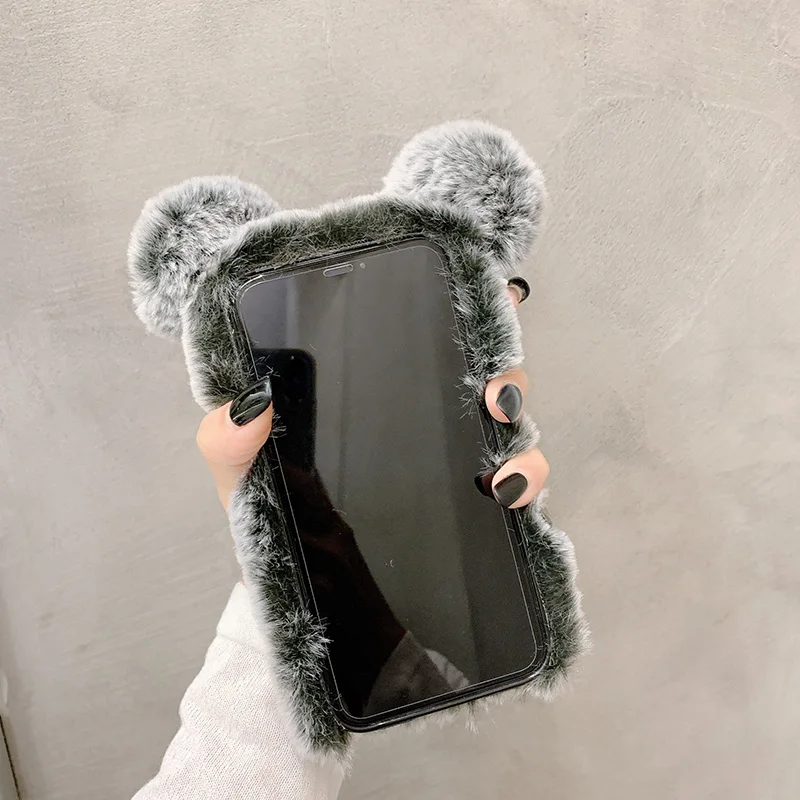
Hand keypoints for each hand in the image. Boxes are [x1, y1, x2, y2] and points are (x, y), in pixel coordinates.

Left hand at [196, 278, 547, 510]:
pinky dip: (525, 479)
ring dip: (517, 424)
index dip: (469, 311)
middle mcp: (422, 423)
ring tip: (501, 437)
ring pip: (508, 425)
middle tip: (492, 390)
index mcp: (372, 400)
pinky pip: (516, 485)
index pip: (425, 342)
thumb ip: (231, 445)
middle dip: (502, 370)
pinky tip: (505, 490)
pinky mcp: (474, 510)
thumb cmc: (279, 529)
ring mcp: (452, 464)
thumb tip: (245, 406)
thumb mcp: (247, 482)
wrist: (310, 600)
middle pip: (481, 376)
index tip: (499, 293)